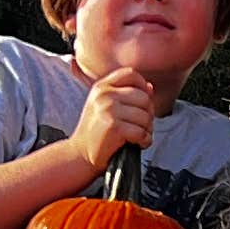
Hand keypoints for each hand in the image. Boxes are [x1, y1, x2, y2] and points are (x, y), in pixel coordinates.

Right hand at [67, 64, 157, 178]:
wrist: (80, 154)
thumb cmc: (96, 132)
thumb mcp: (105, 106)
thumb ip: (126, 94)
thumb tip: (149, 87)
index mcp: (102, 87)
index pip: (131, 74)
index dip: (143, 87)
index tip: (142, 103)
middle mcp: (104, 95)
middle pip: (144, 97)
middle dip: (148, 114)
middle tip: (140, 126)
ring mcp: (108, 110)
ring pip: (145, 116)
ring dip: (147, 130)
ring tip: (137, 136)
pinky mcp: (114, 127)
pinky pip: (141, 132)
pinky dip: (144, 141)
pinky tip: (137, 143)